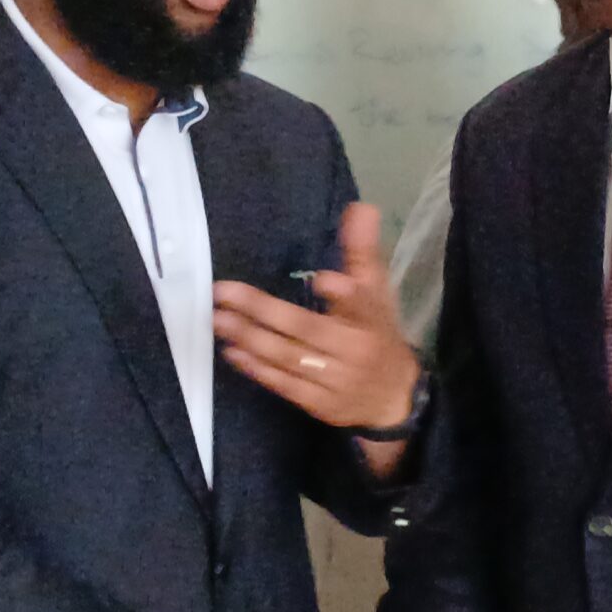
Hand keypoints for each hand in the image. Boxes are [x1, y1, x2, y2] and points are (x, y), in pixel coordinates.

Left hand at [213, 203, 421, 434]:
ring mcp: (335, 381)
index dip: (344, 295)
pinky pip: (284, 385)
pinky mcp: (318, 403)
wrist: (394, 399)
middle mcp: (353, 351)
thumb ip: (363, 253)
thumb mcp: (379, 293)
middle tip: (222, 292)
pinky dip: (257, 369)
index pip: (360, 304)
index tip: (325, 281)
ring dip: (249, 338)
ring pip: (288, 358)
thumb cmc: (379, 335)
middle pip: (305, 330)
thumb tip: (360, 208)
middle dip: (262, 311)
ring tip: (217, 319)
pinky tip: (232, 351)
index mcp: (371, 320)